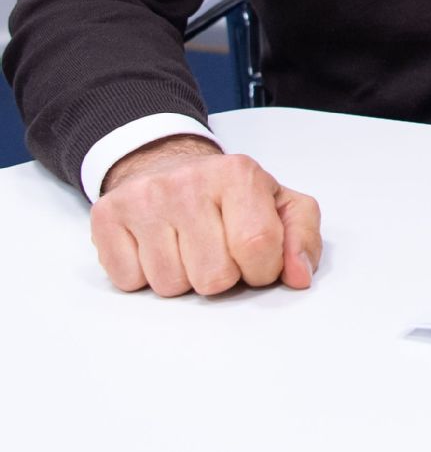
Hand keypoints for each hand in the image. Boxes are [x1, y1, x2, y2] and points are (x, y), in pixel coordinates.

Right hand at [90, 135, 322, 296]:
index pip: (258, 247)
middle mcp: (188, 182)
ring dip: (185, 278)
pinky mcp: (107, 216)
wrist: (168, 166)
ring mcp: (143, 198)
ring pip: (171, 286)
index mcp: (239, 174)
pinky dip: (146, 276)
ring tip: (188, 247)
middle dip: (223, 276)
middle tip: (218, 250)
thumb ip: (302, 239)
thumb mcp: (282, 205)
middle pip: (214, 277)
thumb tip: (299, 277)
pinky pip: (130, 281)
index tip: (257, 260)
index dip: (262, 269)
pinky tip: (158, 248)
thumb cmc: (232, 195)